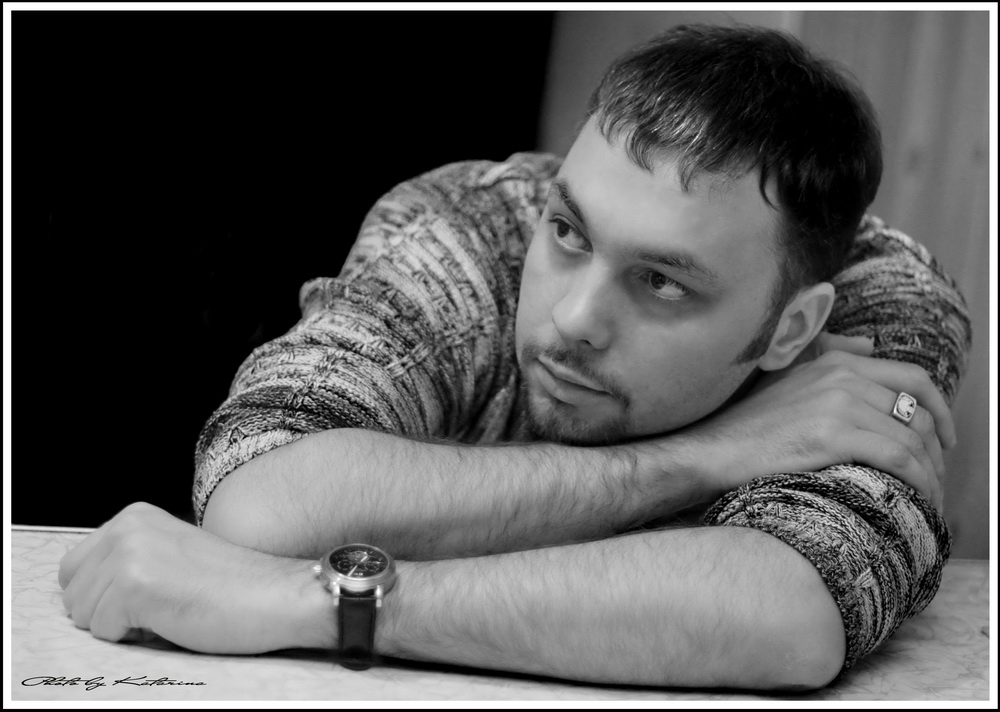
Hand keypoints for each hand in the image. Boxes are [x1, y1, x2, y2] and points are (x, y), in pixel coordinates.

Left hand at [58, 502, 327, 652]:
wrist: (275, 595)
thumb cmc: (232, 585)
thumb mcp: (171, 554)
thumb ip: (131, 559)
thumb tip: (86, 593)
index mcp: (134, 516)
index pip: (74, 568)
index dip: (105, 595)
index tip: (149, 595)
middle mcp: (126, 527)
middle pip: (72, 592)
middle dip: (105, 611)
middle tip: (159, 606)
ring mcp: (129, 554)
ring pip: (84, 614)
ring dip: (122, 625)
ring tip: (169, 610)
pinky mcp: (135, 585)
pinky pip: (103, 631)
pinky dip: (135, 637)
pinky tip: (172, 619)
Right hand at [687, 332, 953, 509]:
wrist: (713, 450)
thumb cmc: (748, 425)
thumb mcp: (788, 380)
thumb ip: (828, 358)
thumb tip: (867, 346)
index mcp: (835, 362)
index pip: (912, 377)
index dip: (940, 408)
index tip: (945, 437)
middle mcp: (842, 377)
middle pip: (920, 411)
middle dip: (938, 448)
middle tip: (937, 476)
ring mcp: (838, 405)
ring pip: (914, 438)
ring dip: (932, 472)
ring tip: (930, 497)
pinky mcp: (832, 436)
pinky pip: (899, 458)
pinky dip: (919, 481)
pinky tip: (919, 500)